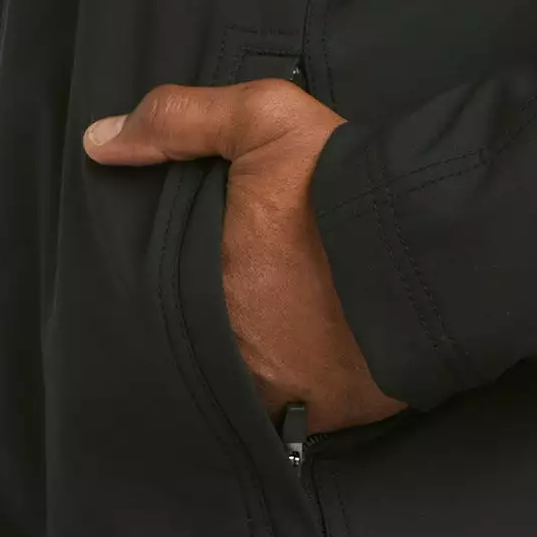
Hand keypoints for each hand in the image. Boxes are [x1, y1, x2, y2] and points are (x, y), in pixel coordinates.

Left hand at [83, 80, 406, 434]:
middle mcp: (232, 358)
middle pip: (201, 342)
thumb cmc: (343, 185)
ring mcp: (284, 394)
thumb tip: (97, 142)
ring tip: (268, 325)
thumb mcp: (264, 120)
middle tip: (229, 291)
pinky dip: (303, 388)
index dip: (169, 281)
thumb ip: (180, 121)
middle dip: (208, 322)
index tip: (181, 263)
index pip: (160, 296)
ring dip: (252, 359)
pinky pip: (303, 410)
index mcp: (200, 292)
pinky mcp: (337, 416)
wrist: (439, 246)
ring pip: (247, 380)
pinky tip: (312, 354)